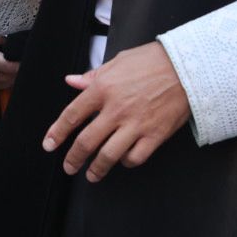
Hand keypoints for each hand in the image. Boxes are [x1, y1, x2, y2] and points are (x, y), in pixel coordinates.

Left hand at [43, 42, 189, 182]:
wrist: (187, 67)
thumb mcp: (118, 62)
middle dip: (73, 158)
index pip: (72, 115)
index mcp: (103, 88)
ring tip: (91, 175)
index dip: (57, 132)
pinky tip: (123, 160)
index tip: (49, 144)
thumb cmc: (153, 61)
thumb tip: (72, 81)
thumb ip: (93, 75)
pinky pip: (135, 157)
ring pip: (108, 155)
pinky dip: (126, 161)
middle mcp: (116, 109)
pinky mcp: (155, 135)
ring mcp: (136, 124)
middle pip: (86, 141)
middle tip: (68, 166)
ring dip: (96, 169)